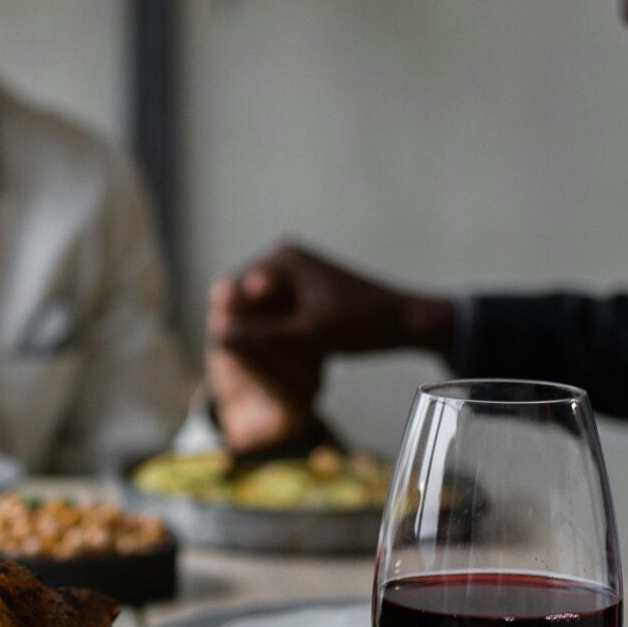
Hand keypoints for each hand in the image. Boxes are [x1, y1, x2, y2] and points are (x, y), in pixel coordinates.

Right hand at [206, 245, 453, 451]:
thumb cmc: (364, 322)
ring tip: (271, 366)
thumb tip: (219, 337)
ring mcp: (292, 280)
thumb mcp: (310, 334)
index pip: (232, 292)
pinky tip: (286, 361)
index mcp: (280, 259)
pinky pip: (275, 319)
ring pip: (258, 314)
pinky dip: (276, 340)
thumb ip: (263, 336)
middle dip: (245, 333)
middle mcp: (281, 263)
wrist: (408, 323)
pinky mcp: (302, 298)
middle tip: (249, 366)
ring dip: (260, 340)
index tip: (233, 356)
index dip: (229, 324)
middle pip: (243, 303)